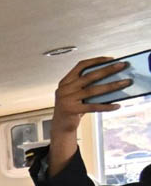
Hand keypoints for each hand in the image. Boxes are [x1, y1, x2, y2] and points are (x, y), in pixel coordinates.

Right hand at [48, 57, 129, 173]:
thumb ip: (87, 85)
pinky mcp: (71, 110)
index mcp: (65, 82)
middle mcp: (64, 89)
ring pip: (93, 90)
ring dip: (112, 86)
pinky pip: (93, 107)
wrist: (60, 126)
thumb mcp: (76, 94)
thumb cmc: (71, 108)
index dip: (96, 61)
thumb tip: (110, 78)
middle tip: (122, 66)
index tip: (110, 59)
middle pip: (89, 76)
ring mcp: (66, 100)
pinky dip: (106, 106)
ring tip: (124, 83)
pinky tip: (116, 105)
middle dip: (108, 69)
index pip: (81, 66)